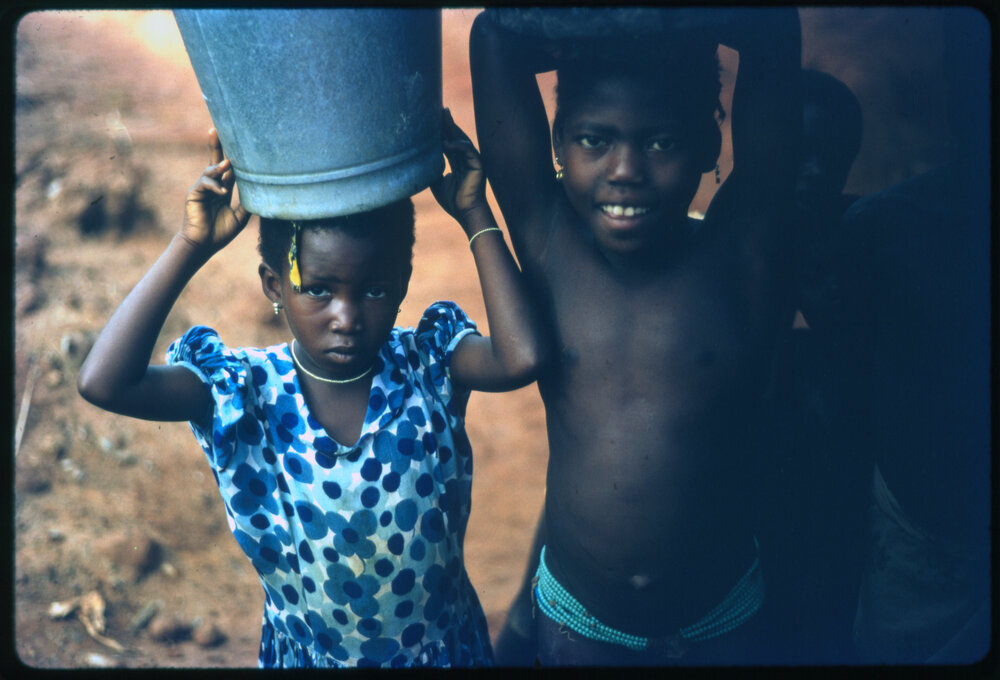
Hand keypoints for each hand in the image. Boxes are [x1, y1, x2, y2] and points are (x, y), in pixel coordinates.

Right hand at [181, 128, 250, 254]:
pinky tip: (222, 192)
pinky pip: (204, 184)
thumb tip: (260, 192)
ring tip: (228, 164)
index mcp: (222, 190)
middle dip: (216, 146)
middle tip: (217, 129)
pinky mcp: (194, 194)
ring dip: (219, 167)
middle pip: (214, 162)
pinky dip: (215, 186)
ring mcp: (202, 189)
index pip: (228, 170)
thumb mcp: (240, 217)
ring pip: (210, 171)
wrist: (203, 245)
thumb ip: (247, 204)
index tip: (236, 142)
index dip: (231, 157)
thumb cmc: (220, 233)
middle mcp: (212, 187)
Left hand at [431, 109, 488, 225]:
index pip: (448, 142)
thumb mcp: (436, 183)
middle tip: (439, 108)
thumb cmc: (453, 201)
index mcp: (457, 162)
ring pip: (462, 139)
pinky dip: (458, 146)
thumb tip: (418, 163)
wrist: (466, 213)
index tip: (432, 118)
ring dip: (452, 128)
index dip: (440, 131)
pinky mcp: (478, 165)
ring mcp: (473, 161)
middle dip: (447, 122)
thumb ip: (431, 170)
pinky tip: (447, 142)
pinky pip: (468, 151)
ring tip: (443, 116)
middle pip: (455, 136)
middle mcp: (465, 159)